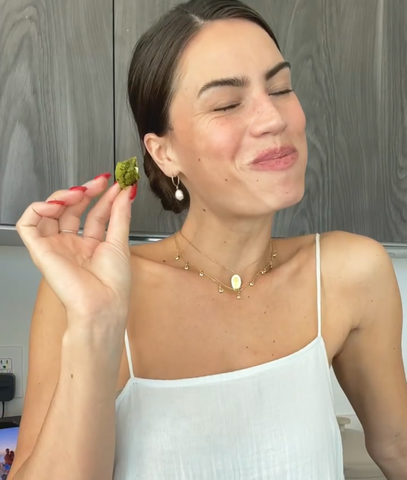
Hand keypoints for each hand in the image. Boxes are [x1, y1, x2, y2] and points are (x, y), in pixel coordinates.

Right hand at [16, 173, 137, 327]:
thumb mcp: (120, 242)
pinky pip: (28, 224)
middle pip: (72, 210)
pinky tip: (55, 204)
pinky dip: (38, 209)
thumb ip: (120, 214)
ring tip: (79, 193)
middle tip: (98, 182)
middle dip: (85, 192)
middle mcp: (73, 246)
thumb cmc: (113, 285)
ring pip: (50, 213)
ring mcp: (56, 247)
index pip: (95, 214)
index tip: (116, 184)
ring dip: (63, 197)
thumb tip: (125, 192)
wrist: (102, 304)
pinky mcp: (40, 250)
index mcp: (92, 247)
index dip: (103, 197)